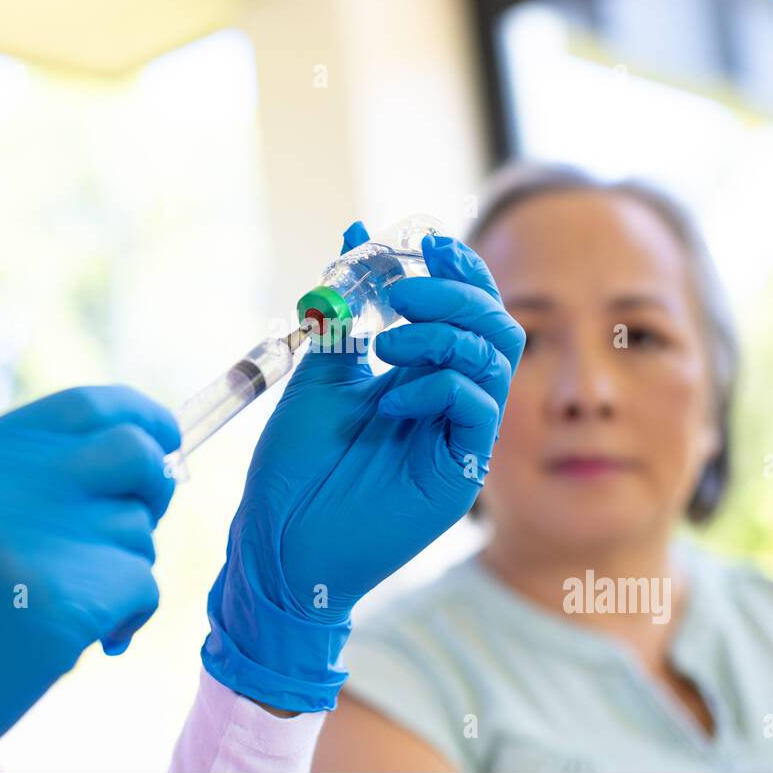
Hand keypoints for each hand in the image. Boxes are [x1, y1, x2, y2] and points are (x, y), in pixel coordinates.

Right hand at [0, 386, 178, 770]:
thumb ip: (18, 477)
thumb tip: (130, 455)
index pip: (87, 405)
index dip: (141, 417)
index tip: (166, 437)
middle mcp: (2, 483)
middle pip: (133, 452)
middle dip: (156, 484)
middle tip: (141, 520)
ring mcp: (34, 538)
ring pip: (137, 530)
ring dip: (124, 568)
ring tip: (74, 605)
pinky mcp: (63, 600)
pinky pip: (142, 585)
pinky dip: (131, 615)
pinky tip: (92, 640)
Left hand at [203, 224, 524, 711]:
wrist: (277, 539)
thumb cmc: (294, 464)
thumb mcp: (320, 370)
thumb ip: (345, 308)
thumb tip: (355, 232)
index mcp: (418, 375)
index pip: (465, 309)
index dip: (457, 269)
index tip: (424, 242)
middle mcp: (446, 402)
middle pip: (494, 326)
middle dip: (455, 294)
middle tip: (399, 292)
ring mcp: (456, 437)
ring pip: (494, 359)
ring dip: (443, 333)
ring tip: (386, 345)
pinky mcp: (458, 472)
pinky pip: (478, 407)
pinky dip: (438, 385)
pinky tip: (389, 402)